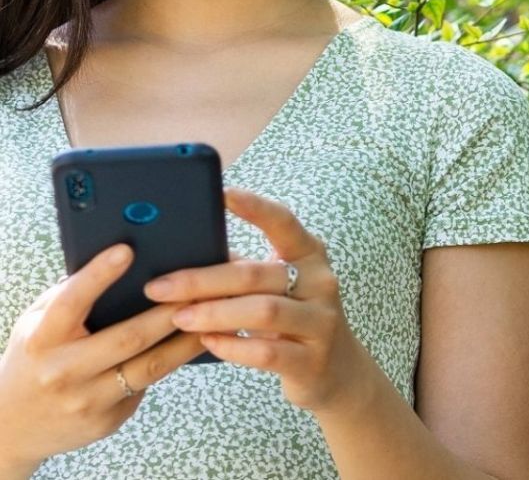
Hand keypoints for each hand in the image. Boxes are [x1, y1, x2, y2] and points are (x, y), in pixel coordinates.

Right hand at [0, 244, 204, 471]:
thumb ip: (70, 295)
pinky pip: (149, 385)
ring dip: (187, 338)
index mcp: (41, 340)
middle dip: (170, 310)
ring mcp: (87, 400)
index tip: (126, 250)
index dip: (98, 276)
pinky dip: (176, 360)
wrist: (13, 426)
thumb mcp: (38, 322)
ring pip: (150, 366)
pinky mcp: (107, 419)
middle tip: (202, 285)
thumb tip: (120, 258)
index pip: (70, 302)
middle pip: (128, 338)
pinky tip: (199, 341)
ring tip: (215, 312)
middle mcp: (62, 372)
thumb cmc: (34, 357)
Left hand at [144, 187, 374, 415]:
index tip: (221, 193)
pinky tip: (207, 342)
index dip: (254, 207)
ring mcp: (321, 321)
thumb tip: (184, 255)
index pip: (283, 222)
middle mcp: (321, 282)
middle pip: (257, 274)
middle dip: (203, 279)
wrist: (335, 368)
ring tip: (178, 317)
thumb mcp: (276, 286)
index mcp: (310, 254)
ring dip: (214, 313)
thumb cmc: (292, 317)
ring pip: (263, 311)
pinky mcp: (312, 359)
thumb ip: (243, 270)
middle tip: (159, 286)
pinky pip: (266, 352)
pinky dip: (232, 346)